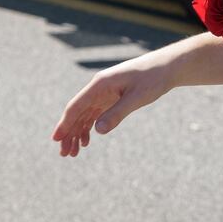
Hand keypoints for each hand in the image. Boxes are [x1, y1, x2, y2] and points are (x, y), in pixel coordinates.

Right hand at [51, 53, 173, 156]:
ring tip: (74, 152)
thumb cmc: (153, 79)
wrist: (166, 67)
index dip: (64, 123)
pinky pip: (95, 114)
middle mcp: (98, 88)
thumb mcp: (136, 98)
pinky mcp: (111, 97)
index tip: (56, 139)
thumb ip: (117, 114)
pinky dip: (88, 127)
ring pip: (84, 115)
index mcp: (100, 84)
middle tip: (65, 154)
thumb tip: (97, 130)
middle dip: (69, 133)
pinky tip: (87, 140)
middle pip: (77, 112)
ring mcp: (104, 92)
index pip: (76, 106)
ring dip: (77, 132)